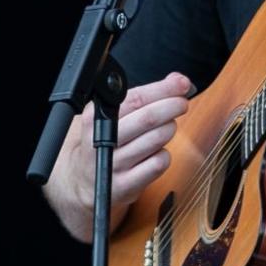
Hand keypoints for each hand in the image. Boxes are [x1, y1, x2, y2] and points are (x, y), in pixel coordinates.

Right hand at [47, 72, 192, 240]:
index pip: (135, 98)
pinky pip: (158, 164)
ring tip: (167, 126)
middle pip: (147, 118)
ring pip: (156, 139)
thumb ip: (142, 97)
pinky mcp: (125, 185)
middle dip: (172, 106)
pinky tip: (157, 151)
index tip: (182, 83)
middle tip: (182, 103)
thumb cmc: (104, 141)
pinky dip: (164, 154)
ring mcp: (113, 164)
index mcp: (95, 117)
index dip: (164, 89)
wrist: (83, 181)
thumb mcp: (112, 115)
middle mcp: (102, 140)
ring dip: (169, 128)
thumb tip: (178, 81)